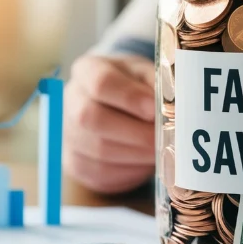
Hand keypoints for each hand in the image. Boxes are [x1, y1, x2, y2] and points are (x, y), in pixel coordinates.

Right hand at [63, 54, 154, 193]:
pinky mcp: (76, 164)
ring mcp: (69, 135)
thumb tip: (173, 108)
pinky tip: (146, 161)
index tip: (155, 110)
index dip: (130, 98)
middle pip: (93, 119)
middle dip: (136, 133)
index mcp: (87, 71)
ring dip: (138, 154)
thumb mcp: (146, 74)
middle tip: (166, 138)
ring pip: (100, 151)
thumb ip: (157, 85)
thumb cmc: (134, 87)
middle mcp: (71, 101)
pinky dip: (130, 170)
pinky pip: (102, 173)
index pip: (102, 82)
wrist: (113, 107)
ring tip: (162, 150)